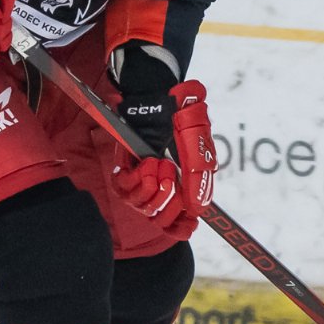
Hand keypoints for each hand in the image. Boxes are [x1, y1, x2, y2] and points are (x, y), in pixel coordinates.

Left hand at [111, 80, 216, 239]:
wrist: (159, 95)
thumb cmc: (181, 118)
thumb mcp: (198, 145)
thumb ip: (199, 176)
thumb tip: (197, 209)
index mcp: (181, 187)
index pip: (177, 224)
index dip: (180, 229)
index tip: (188, 224)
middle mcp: (159, 187)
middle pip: (159, 219)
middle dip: (168, 203)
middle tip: (172, 175)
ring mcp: (140, 180)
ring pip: (142, 207)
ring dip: (155, 189)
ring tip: (162, 164)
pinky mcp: (124, 169)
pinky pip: (125, 189)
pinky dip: (139, 180)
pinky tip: (148, 163)